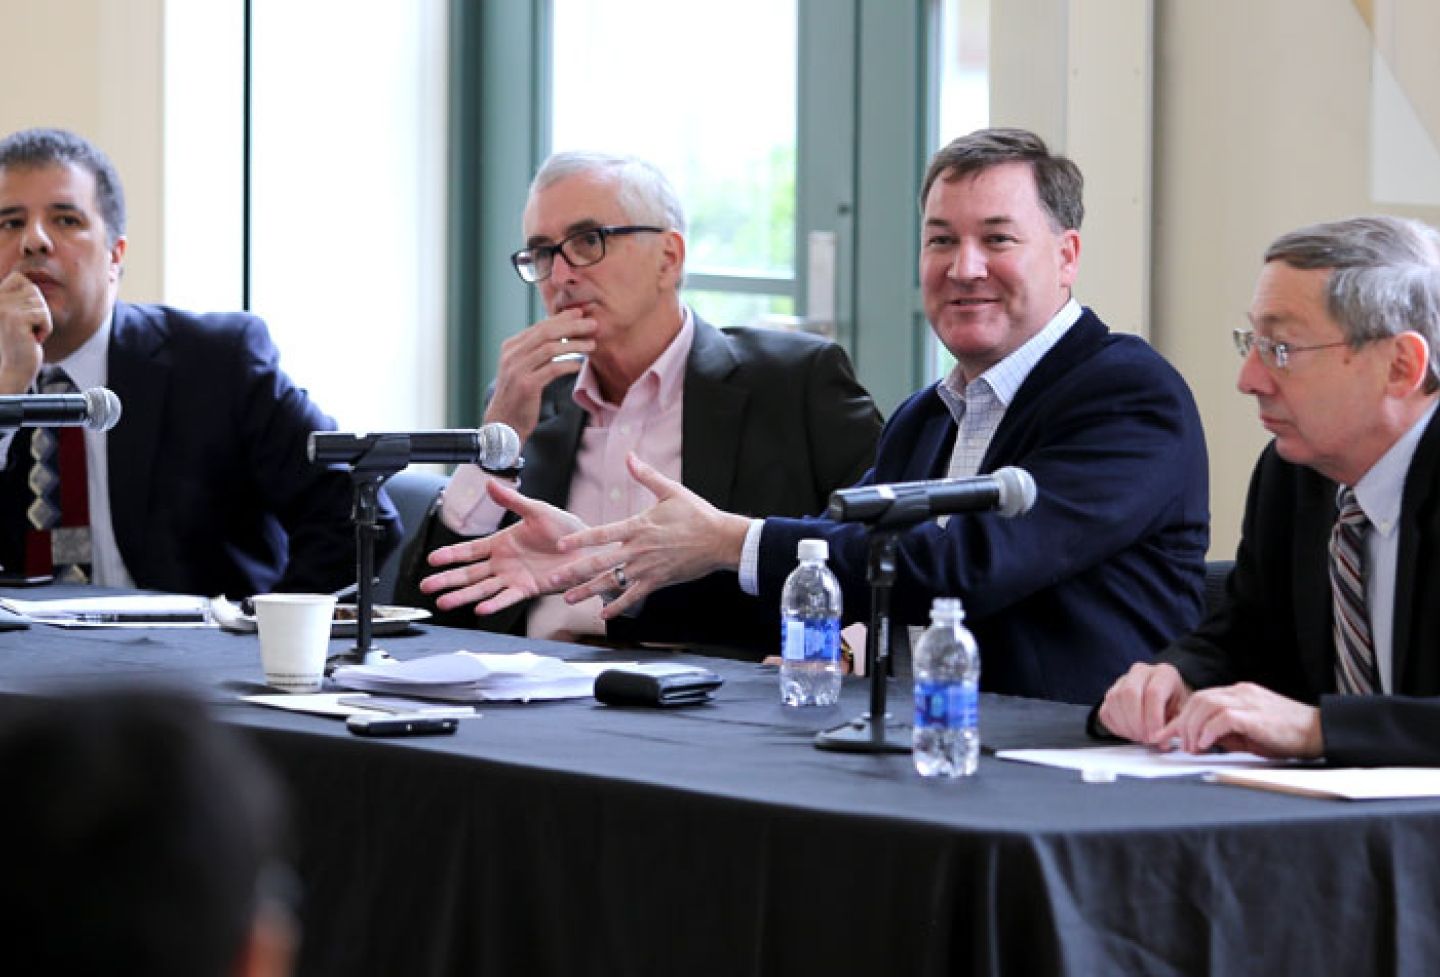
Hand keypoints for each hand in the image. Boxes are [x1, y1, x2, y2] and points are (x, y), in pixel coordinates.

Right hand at [0, 270, 49, 393]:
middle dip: (39, 311)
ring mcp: (2, 308)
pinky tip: (31, 339)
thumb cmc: (18, 344)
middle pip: (33, 290)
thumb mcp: (15, 315)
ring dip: (42, 322)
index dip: (30, 297)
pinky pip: (43, 315)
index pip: (19, 278)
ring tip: (27, 334)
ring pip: (40, 303)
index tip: (24, 317)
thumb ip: (17, 297)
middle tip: (27, 329)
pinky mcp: (13, 319)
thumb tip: (23, 276)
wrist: (13, 370)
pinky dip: (44, 329)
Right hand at [419, 479, 610, 615]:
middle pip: (469, 573)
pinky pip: (507, 597)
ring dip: (462, 596)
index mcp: (501, 543)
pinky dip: (494, 604)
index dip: (450, 555)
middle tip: (426, 586)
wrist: (588, 546)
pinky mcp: (528, 589)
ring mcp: (514, 578)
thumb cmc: (565, 528)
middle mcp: (503, 563)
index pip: (469, 551)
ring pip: (482, 588)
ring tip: (443, 602)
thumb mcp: (536, 510)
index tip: (432, 560)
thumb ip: (512, 500)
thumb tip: (490, 483)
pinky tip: (479, 609)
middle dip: (447, 579)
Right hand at [483, 308, 597, 442]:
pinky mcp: (527, 385)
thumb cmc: (518, 396)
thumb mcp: (523, 368)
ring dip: (574, 344)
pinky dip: (568, 364)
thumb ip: (536, 352)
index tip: (579, 314)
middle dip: (571, 326)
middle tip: (592, 324)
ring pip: (550, 348)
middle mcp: (512, 355)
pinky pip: (552, 369)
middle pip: (546, 332)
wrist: (503, 423)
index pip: (539, 326)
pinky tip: (579, 364)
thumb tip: (561, 333)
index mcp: (511, 347)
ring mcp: (518, 369)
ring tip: (591, 344)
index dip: (561, 318)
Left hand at [548, 453, 751, 618]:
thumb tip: (629, 457)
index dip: (580, 539)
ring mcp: (647, 568)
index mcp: (638, 526)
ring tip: (567, 599)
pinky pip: (633, 596)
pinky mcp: (658, 581)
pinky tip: (604, 616)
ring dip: (587, 591)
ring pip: (611, 582)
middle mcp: (638, 549)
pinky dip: (618, 607)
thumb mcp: (671, 490)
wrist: (720, 540)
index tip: (560, 545)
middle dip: (573, 572)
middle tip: (552, 580)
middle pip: (599, 563)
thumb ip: (646, 475)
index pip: (602, 534)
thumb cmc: (698, 514)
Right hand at [1097, 662, 1191, 744]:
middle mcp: (1141, 672)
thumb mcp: (1184, 713)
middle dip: (1136, 722)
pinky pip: (1105, 710)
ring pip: (1114, 700)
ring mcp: (1123, 680)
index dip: (1153, 718)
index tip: (1156, 737)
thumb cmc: (1177, 705)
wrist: (1168, 699)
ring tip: (1139, 738)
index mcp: (1164, 673)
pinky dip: (1115, 726)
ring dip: (1125, 725)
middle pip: (1129, 693)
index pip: (1153, 692)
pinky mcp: (1111, 693)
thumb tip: (1162, 742)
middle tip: (1145, 739)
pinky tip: (1129, 733)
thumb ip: (1174, 726)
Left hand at [1155, 683, 1323, 758]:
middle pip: (1197, 699)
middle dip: (1182, 723)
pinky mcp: (1255, 714)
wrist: (1319, 732)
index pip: (1199, 700)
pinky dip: (1209, 730)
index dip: (1179, 718)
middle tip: (1180, 746)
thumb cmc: (1286, 736)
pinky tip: (1205, 745)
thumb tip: (1199, 741)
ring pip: (1205, 704)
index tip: (1164, 735)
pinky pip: (1223, 717)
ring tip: (1193, 748)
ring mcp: (1248, 701)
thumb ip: (1225, 733)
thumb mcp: (1248, 733)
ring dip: (1193, 727)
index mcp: (1237, 693)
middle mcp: (1240, 692)